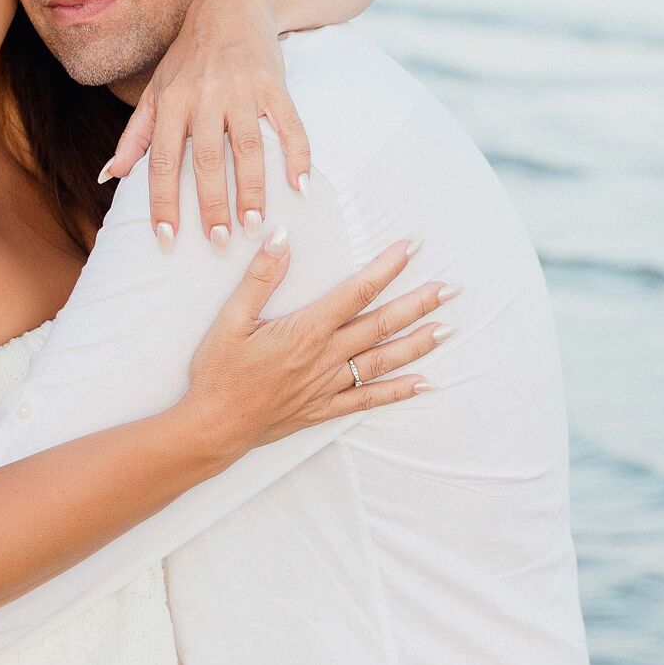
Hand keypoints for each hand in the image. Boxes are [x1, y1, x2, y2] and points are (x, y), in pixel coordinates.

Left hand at [98, 0, 312, 251]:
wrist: (231, 7)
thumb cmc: (189, 57)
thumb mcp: (155, 90)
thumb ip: (135, 134)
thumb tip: (110, 175)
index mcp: (171, 103)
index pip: (164, 160)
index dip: (163, 201)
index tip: (166, 238)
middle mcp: (204, 97)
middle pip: (207, 159)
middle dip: (211, 204)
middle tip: (218, 242)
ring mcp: (240, 90)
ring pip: (247, 147)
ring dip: (252, 189)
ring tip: (255, 226)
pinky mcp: (272, 84)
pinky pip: (287, 124)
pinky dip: (297, 154)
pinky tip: (300, 185)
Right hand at [179, 230, 453, 455]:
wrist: (213, 427)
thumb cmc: (218, 373)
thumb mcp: (230, 320)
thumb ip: (259, 278)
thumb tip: (281, 237)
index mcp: (305, 330)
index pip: (356, 292)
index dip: (387, 268)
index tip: (411, 248)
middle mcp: (325, 357)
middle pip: (382, 325)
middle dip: (418, 304)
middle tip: (450, 288)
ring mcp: (329, 385)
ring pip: (383, 361)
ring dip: (417, 343)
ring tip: (447, 328)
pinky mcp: (324, 408)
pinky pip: (369, 399)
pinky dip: (398, 391)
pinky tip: (423, 383)